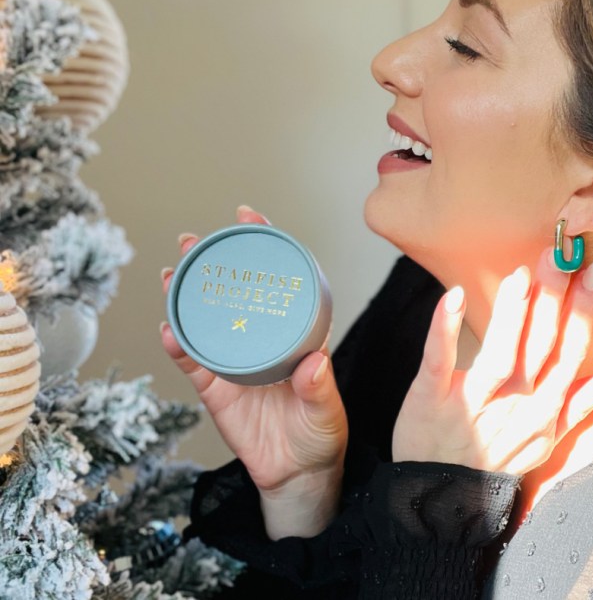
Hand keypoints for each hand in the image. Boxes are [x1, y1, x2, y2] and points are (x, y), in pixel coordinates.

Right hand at [160, 206, 347, 503]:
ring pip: (205, 320)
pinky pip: (192, 362)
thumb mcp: (327, 411)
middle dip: (213, 263)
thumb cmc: (320, 435)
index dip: (264, 248)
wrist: (297, 474)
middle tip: (195, 241)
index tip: (249, 217)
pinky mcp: (215, 389)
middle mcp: (261, 340)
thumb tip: (314, 363)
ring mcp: (235, 362)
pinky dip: (178, 344)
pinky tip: (167, 328)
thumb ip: (319, 388)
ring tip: (172, 271)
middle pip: (233, 293)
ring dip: (186, 295)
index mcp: (293, 334)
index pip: (278, 282)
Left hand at [392, 247, 592, 474]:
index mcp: (542, 407)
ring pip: (499, 354)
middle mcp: (514, 403)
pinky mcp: (432, 398)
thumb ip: (580, 406)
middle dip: (554, 300)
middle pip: (539, 347)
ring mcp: (473, 401)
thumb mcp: (545, 440)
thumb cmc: (495, 461)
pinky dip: (444, 329)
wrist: (442, 498)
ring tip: (524, 274)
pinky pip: (439, 361)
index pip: (569, 353)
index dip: (583, 313)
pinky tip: (453, 296)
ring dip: (513, 313)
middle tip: (563, 255)